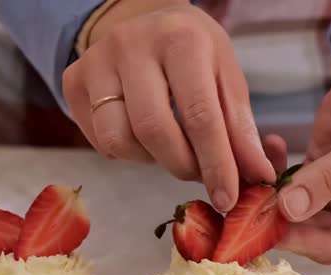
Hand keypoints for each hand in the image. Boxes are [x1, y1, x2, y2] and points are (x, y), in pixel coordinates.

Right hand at [62, 0, 275, 211]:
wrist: (143, 22)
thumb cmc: (192, 53)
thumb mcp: (225, 77)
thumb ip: (240, 128)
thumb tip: (258, 176)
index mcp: (180, 39)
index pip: (199, 115)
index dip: (215, 164)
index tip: (227, 197)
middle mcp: (131, 45)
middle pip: (153, 131)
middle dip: (182, 166)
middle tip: (198, 173)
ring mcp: (95, 63)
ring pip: (118, 140)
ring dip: (151, 160)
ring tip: (169, 146)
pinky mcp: (73, 82)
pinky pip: (99, 140)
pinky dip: (127, 152)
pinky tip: (142, 135)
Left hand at [276, 1, 330, 264]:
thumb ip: (328, 181)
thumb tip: (287, 209)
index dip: (304, 242)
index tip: (271, 230)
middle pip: (311, 234)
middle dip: (279, 220)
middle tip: (246, 207)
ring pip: (293, 212)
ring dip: (270, 196)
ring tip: (251, 178)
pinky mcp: (315, 178)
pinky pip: (287, 184)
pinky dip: (274, 168)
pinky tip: (271, 144)